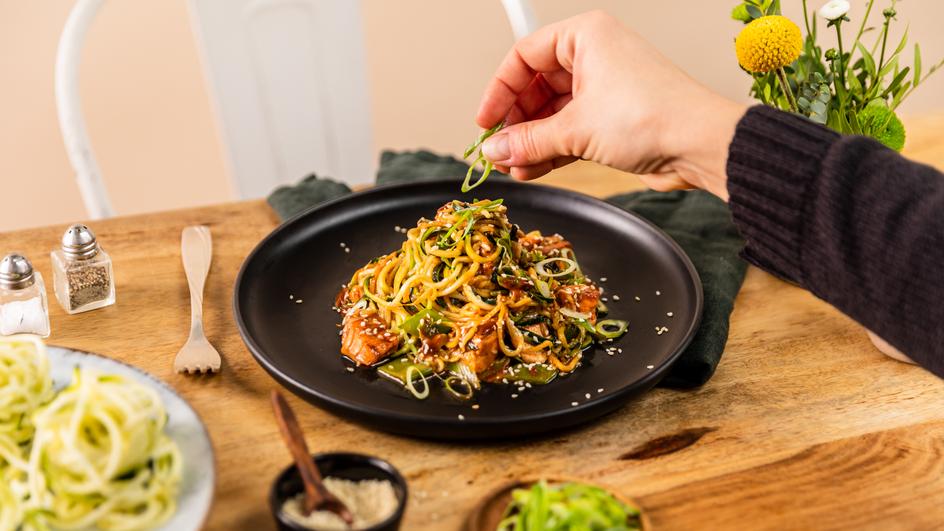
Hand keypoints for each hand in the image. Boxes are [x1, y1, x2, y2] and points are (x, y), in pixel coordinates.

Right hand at [475, 10, 745, 199]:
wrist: (700, 145)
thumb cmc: (652, 115)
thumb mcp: (576, 129)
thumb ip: (527, 140)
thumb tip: (494, 149)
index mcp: (586, 37)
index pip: (525, 56)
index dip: (499, 90)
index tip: (485, 121)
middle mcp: (595, 58)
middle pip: (536, 87)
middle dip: (516, 123)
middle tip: (499, 150)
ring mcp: (604, 90)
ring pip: (552, 114)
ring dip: (531, 142)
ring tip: (514, 167)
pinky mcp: (612, 120)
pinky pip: (569, 131)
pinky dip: (550, 150)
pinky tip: (531, 169)